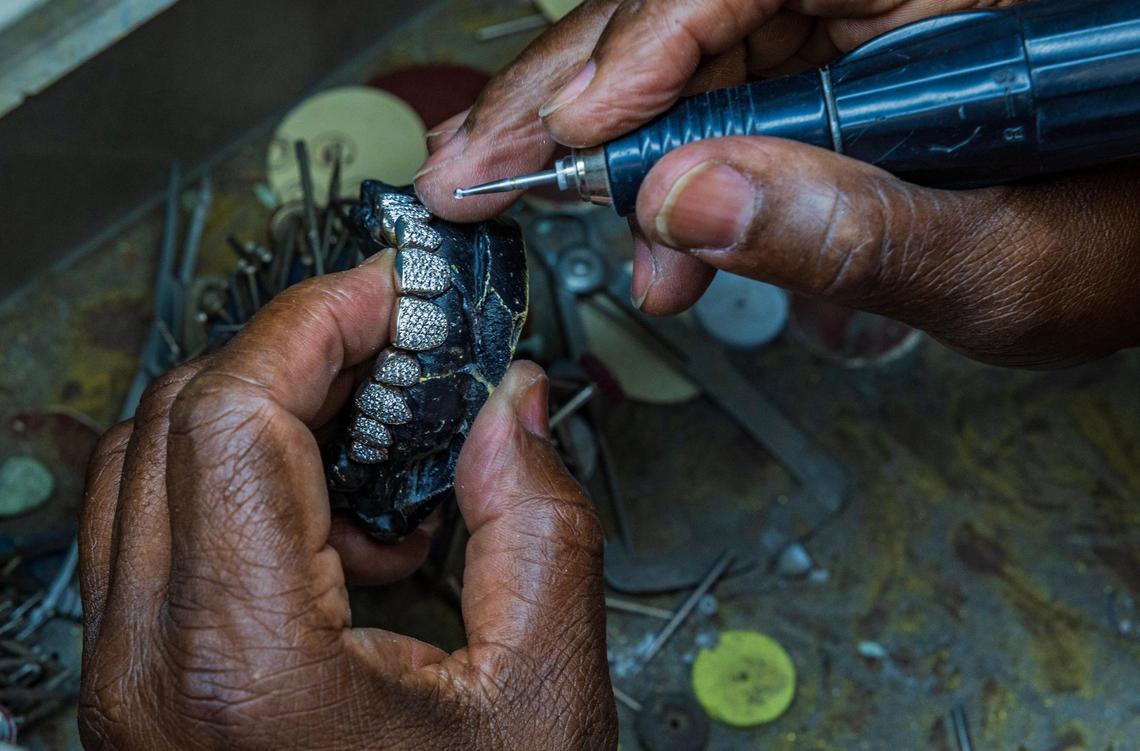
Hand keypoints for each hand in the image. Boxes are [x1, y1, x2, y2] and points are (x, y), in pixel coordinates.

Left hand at [79, 256, 616, 748]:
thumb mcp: (542, 697)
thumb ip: (539, 523)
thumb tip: (510, 408)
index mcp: (241, 661)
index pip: (238, 409)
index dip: (320, 322)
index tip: (390, 299)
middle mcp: (146, 667)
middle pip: (184, 416)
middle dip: (300, 358)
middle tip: (400, 358)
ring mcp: (125, 681)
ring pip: (156, 462)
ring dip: (270, 418)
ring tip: (382, 457)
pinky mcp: (136, 689)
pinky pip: (160, 527)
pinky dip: (248, 488)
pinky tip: (345, 537)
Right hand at [415, 0, 1139, 367]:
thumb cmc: (1116, 237)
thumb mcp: (995, 256)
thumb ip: (848, 230)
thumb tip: (684, 207)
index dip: (637, 51)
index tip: (564, 136)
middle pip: (687, 11)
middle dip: (572, 98)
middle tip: (478, 164)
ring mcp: (853, 29)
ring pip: (690, 65)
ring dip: (608, 155)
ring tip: (529, 209)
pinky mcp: (833, 79)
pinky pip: (729, 114)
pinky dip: (675, 185)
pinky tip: (651, 245)